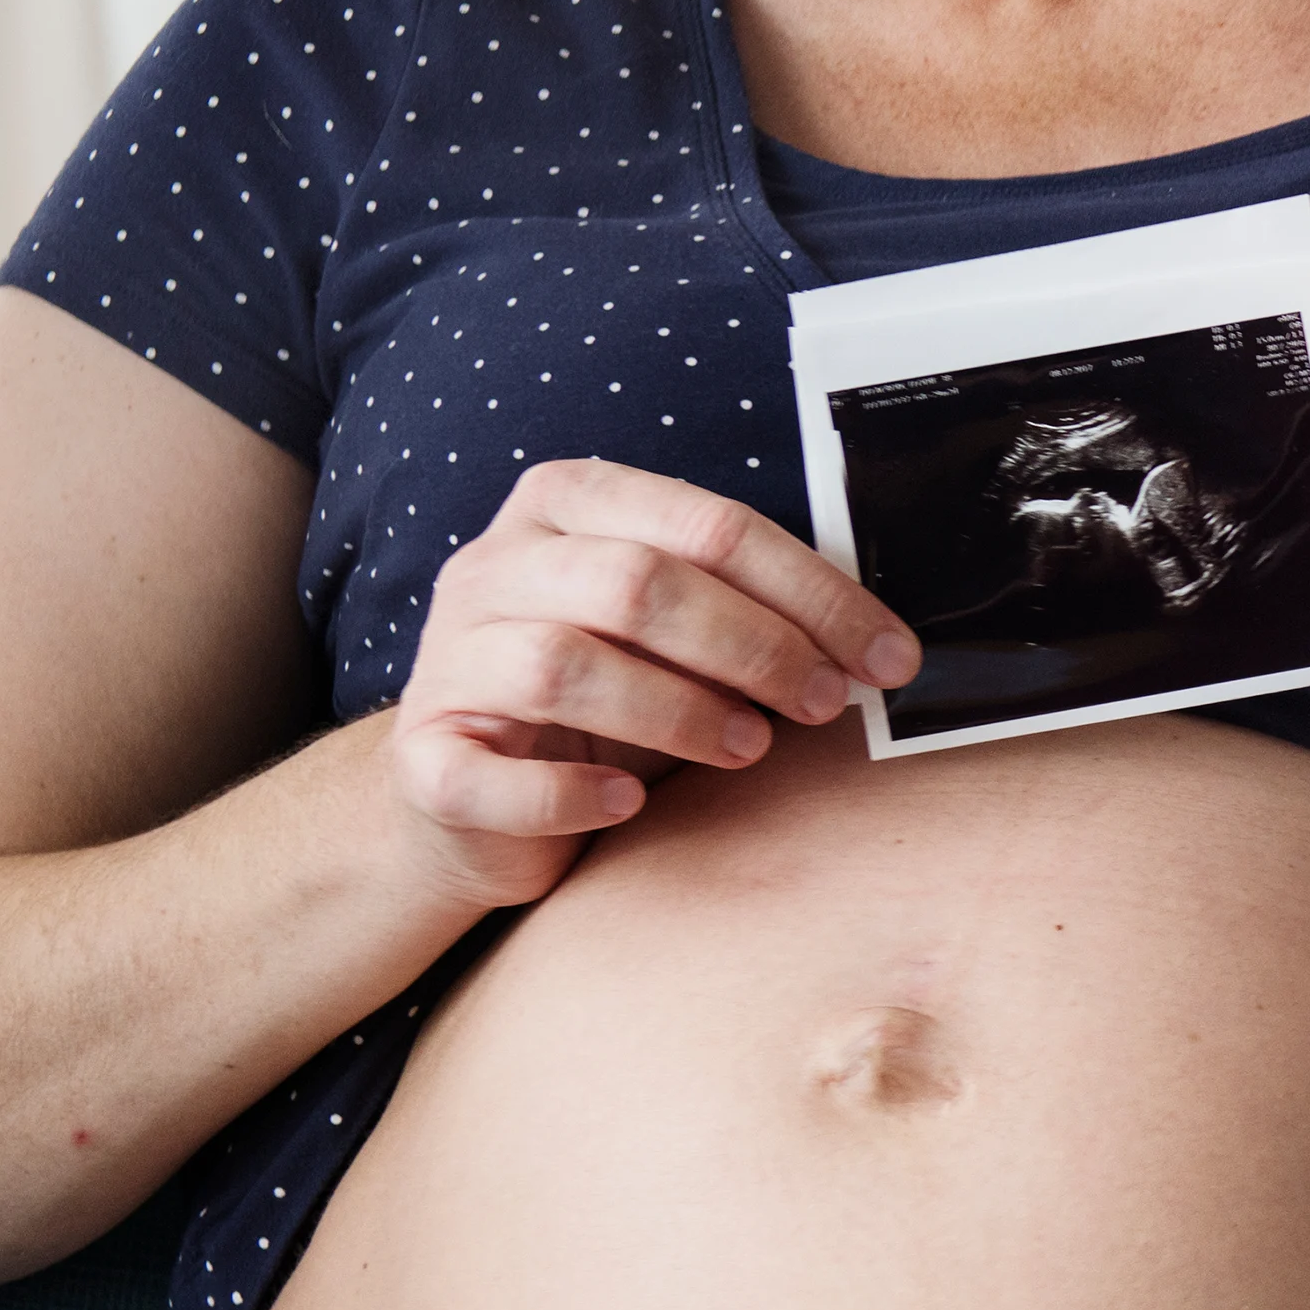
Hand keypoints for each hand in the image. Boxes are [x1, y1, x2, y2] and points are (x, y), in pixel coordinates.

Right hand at [386, 460, 916, 908]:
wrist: (475, 801)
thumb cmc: (608, 704)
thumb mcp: (680, 636)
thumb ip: (752, 613)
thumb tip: (879, 645)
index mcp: (567, 507)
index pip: (708, 525)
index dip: (810, 591)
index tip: (886, 655)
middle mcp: (493, 567)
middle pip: (637, 584)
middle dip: (753, 645)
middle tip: (822, 702)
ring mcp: (448, 660)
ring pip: (565, 665)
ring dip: (678, 711)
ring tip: (748, 748)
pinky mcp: (423, 759)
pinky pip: (493, 775)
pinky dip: (570, 794)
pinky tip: (629, 803)